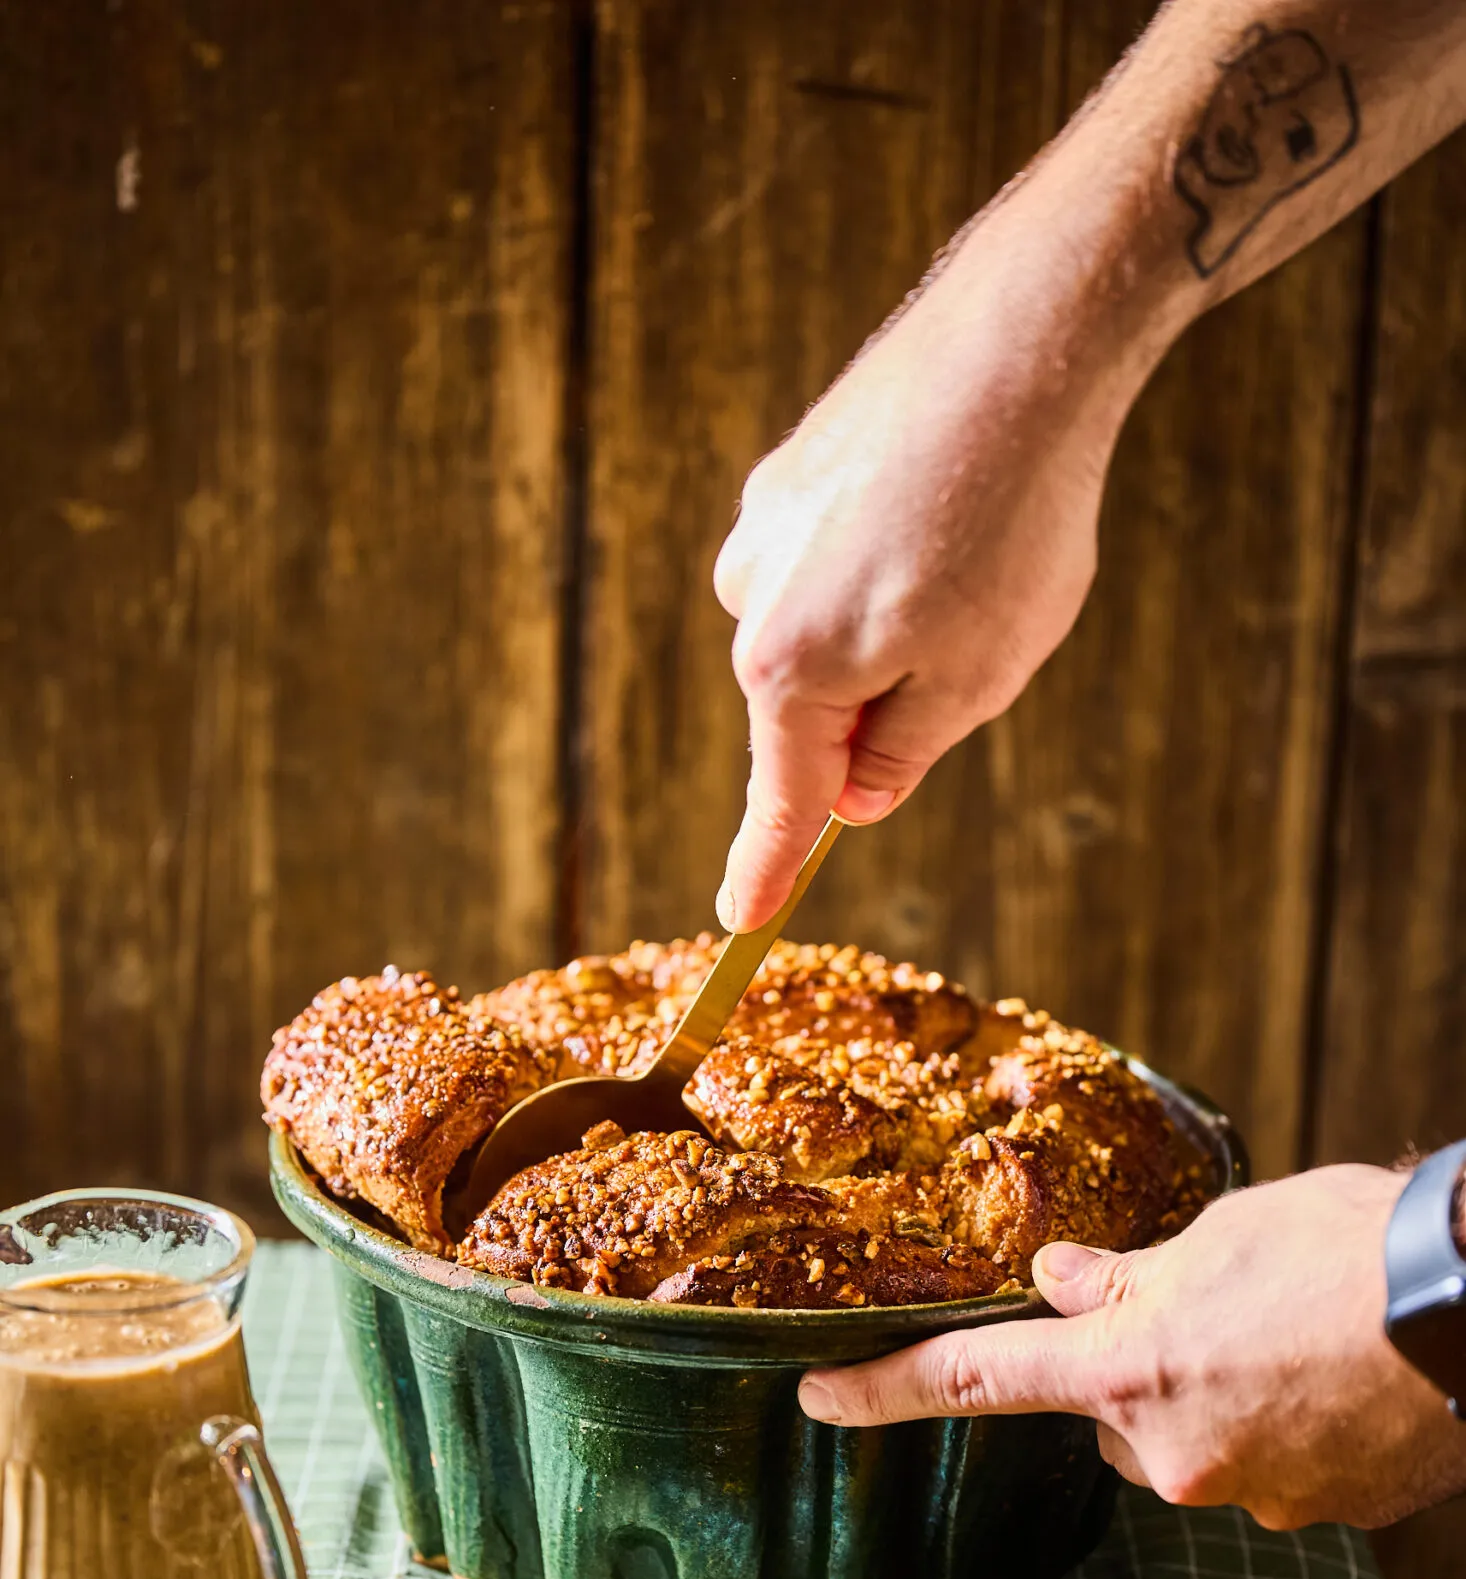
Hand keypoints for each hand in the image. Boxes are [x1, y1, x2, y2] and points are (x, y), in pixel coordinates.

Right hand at [712, 180, 1164, 932]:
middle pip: (813, 705)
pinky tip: (957, 505)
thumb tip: (851, 794)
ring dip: (896, 622)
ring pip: (831, 626)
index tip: (738, 921)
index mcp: (785, 670)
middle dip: (886, 702)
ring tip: (981, 551)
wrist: (1024, 340)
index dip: (767, 866)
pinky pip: (842, 556)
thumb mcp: (977, 679)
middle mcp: (750, 595)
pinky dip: (893, 557)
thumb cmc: (1010, 527)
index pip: (782, 797)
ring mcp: (767, 523)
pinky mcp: (797, 466)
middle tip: (980, 636)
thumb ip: (901, 755)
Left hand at [798, 1166, 1465, 1531]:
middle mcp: (1173, 1454)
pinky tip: (1340, 1374)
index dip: (883, 1391)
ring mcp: (1251, 1497)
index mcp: (1128, 1370)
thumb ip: (1129, 1275)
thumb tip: (1063, 1282)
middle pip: (1113, 1420)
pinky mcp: (1322, 1515)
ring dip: (1222, 1398)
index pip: (975, 1381)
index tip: (815, 1398)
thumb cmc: (1351, 1248)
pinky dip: (1290, 1427)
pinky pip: (1275, 1469)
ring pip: (1196, 1446)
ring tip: (1299, 1332)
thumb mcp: (1220, 1232)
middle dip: (1139, 1374)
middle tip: (1214, 1312)